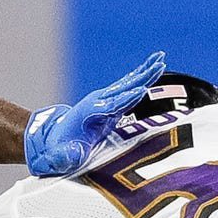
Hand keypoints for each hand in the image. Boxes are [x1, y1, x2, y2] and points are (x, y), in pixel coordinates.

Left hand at [23, 51, 167, 176]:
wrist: (56, 137)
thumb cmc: (60, 150)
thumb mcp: (59, 156)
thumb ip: (64, 156)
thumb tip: (71, 156)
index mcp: (90, 114)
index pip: (111, 106)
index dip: (125, 100)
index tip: (141, 91)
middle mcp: (99, 102)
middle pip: (124, 89)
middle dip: (141, 79)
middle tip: (158, 67)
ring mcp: (106, 100)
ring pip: (129, 84)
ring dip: (145, 73)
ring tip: (161, 60)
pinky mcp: (112, 102)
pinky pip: (129, 86)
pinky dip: (142, 76)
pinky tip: (155, 65)